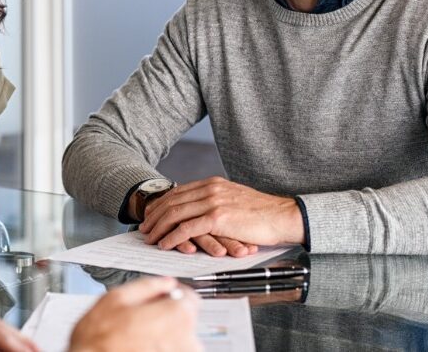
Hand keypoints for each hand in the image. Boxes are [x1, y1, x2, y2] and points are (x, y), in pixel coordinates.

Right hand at [69, 277, 200, 351]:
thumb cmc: (99, 339)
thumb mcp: (116, 298)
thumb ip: (147, 286)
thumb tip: (164, 283)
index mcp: (176, 315)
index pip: (190, 298)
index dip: (172, 295)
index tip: (161, 298)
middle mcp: (186, 340)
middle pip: (184, 320)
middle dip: (166, 316)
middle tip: (141, 320)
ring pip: (178, 339)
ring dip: (163, 336)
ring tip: (138, 338)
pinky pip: (171, 351)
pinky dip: (158, 348)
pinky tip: (140, 348)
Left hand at [140, 177, 303, 253]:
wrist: (284, 216)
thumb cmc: (262, 213)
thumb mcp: (234, 200)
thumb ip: (215, 201)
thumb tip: (200, 211)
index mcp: (212, 183)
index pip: (177, 192)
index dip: (161, 204)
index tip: (151, 215)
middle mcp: (210, 189)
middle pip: (171, 201)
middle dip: (154, 216)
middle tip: (144, 229)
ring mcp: (213, 202)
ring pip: (175, 214)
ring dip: (159, 227)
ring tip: (150, 238)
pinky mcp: (218, 218)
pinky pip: (187, 228)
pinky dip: (172, 237)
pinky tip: (165, 244)